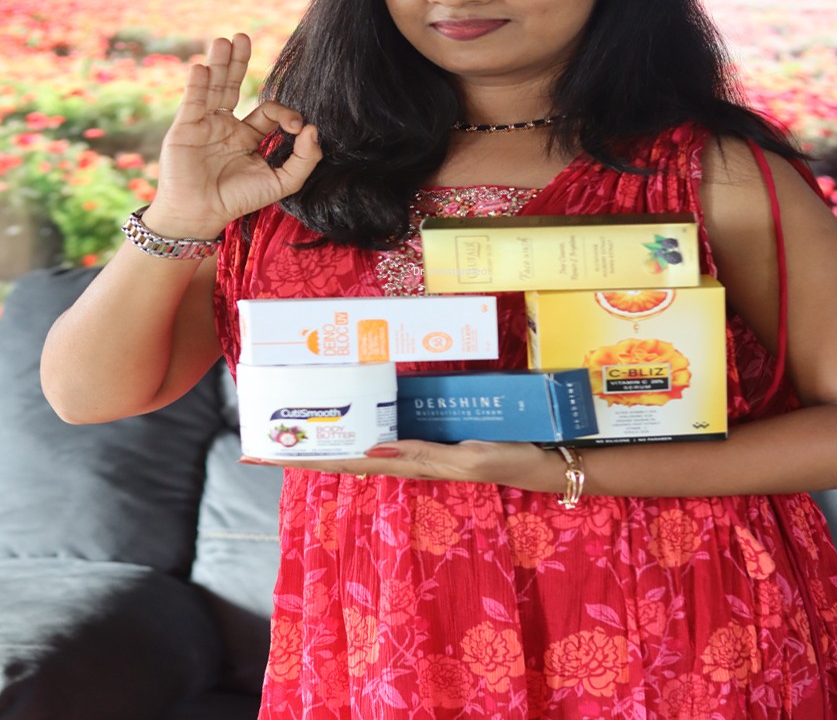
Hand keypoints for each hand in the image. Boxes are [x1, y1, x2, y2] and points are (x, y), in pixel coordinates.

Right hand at [144, 33, 321, 238]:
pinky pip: (194, 100)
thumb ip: (304, 160)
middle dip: (240, 62)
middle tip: (244, 37)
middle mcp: (226, 126)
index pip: (267, 111)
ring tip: (224, 40)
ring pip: (213, 86)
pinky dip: (198, 84)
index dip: (284, 113)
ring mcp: (204, 124)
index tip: (296, 126)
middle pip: (234, 85)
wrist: (202, 214)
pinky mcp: (185, 128)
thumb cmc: (239, 200)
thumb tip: (313, 130)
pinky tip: (203, 69)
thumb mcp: (282, 183)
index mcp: (248, 136)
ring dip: (219, 63)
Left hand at [240, 439, 559, 489]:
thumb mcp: (468, 457)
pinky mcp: (431, 431)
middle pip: (345, 452)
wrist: (537, 458)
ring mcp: (416, 443)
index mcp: (408, 463)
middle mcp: (404, 455)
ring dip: (331, 433)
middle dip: (305, 447)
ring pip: (363, 438)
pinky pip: (389, 426)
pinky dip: (365, 420)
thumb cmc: (506, 458)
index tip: (263, 454)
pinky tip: (358, 408)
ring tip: (300, 421)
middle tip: (264, 437)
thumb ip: (424, 455)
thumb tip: (373, 450)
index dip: (306, 459)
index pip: (346, 461)